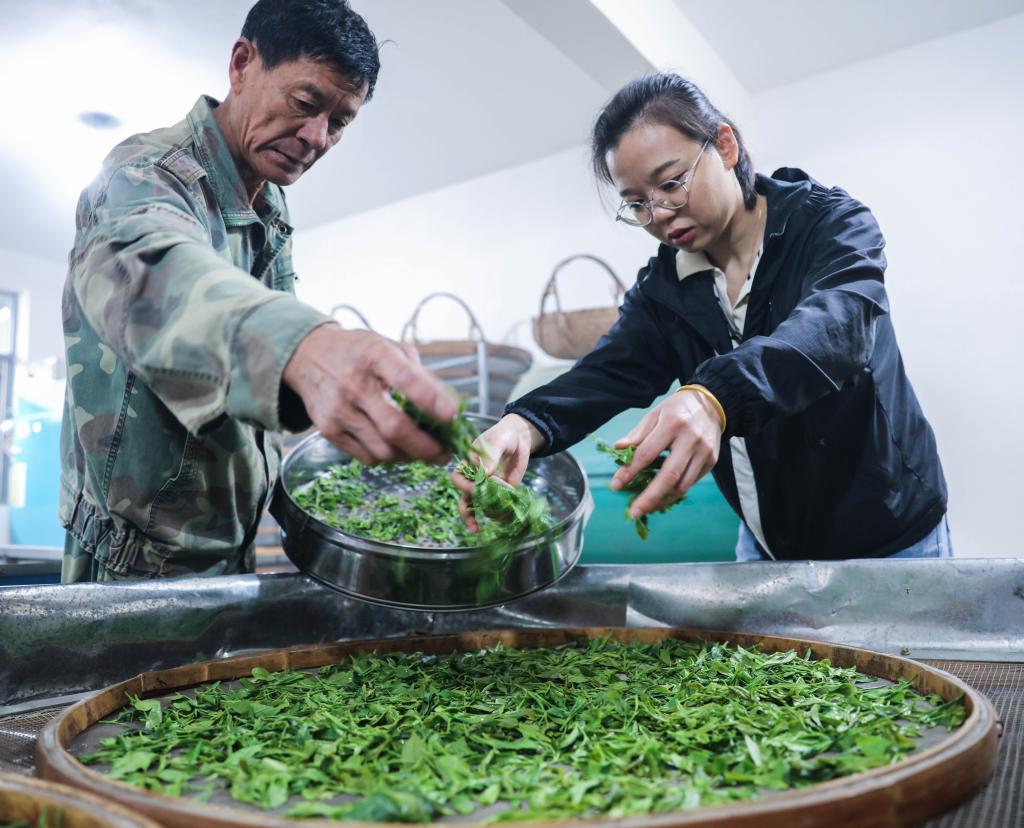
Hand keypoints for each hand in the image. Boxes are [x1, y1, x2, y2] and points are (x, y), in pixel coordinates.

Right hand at [282, 323, 457, 463]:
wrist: (308, 355)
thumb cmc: (359, 351)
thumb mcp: (390, 347)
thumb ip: (419, 374)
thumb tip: (449, 407)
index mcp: (375, 356)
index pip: (406, 380)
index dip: (432, 401)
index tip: (452, 417)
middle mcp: (354, 384)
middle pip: (395, 428)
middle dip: (426, 447)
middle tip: (444, 453)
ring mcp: (339, 411)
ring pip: (383, 450)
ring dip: (410, 456)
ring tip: (423, 451)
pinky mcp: (328, 431)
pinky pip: (366, 457)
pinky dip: (388, 457)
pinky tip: (397, 448)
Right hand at [451, 413, 543, 531]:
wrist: (519, 439)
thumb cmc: (503, 435)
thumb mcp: (498, 441)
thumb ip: (490, 455)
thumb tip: (485, 472)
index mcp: (467, 465)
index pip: (457, 479)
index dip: (463, 487)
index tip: (475, 488)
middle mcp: (474, 480)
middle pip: (464, 500)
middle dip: (468, 515)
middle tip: (474, 526)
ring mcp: (488, 489)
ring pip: (482, 508)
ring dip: (491, 513)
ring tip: (504, 515)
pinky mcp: (501, 494)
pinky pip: (498, 507)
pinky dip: (503, 514)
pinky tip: (509, 517)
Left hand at [610, 388, 722, 518]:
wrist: (710, 405)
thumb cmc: (676, 410)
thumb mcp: (654, 415)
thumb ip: (637, 434)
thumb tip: (618, 449)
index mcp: (673, 424)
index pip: (647, 453)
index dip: (630, 471)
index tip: (615, 485)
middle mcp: (691, 439)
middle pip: (669, 475)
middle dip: (649, 497)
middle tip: (634, 512)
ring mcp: (704, 452)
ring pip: (682, 485)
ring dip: (662, 500)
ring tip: (646, 508)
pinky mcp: (712, 461)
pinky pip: (690, 483)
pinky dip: (674, 493)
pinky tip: (661, 497)